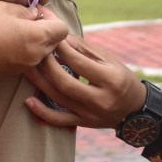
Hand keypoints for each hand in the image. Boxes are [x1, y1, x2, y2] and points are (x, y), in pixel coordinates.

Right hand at [0, 1, 69, 75]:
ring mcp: (28, 64)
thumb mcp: (4, 7)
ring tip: (16, 31)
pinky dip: (26, 49)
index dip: (53, 18)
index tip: (37, 13)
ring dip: (35, 40)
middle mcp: (38, 53)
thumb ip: (25, 10)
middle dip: (45, 29)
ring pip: (43, 50)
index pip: (63, 28)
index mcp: (39, 36)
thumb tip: (34, 14)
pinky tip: (9, 41)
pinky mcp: (16, 70)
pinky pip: (30, 58)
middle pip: (54, 41)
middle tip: (26, 20)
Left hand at [22, 34, 147, 128]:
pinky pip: (59, 120)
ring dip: (39, 82)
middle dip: (47, 65)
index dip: (62, 50)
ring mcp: (90, 114)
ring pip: (59, 98)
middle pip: (66, 82)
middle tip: (36, 52)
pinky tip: (28, 100)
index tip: (51, 38)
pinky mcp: (83, 123)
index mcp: (111, 79)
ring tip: (27, 67)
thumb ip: (86, 49)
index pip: (80, 63)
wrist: (134, 110)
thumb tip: (62, 38)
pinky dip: (42, 112)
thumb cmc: (120, 79)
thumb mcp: (110, 61)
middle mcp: (101, 99)